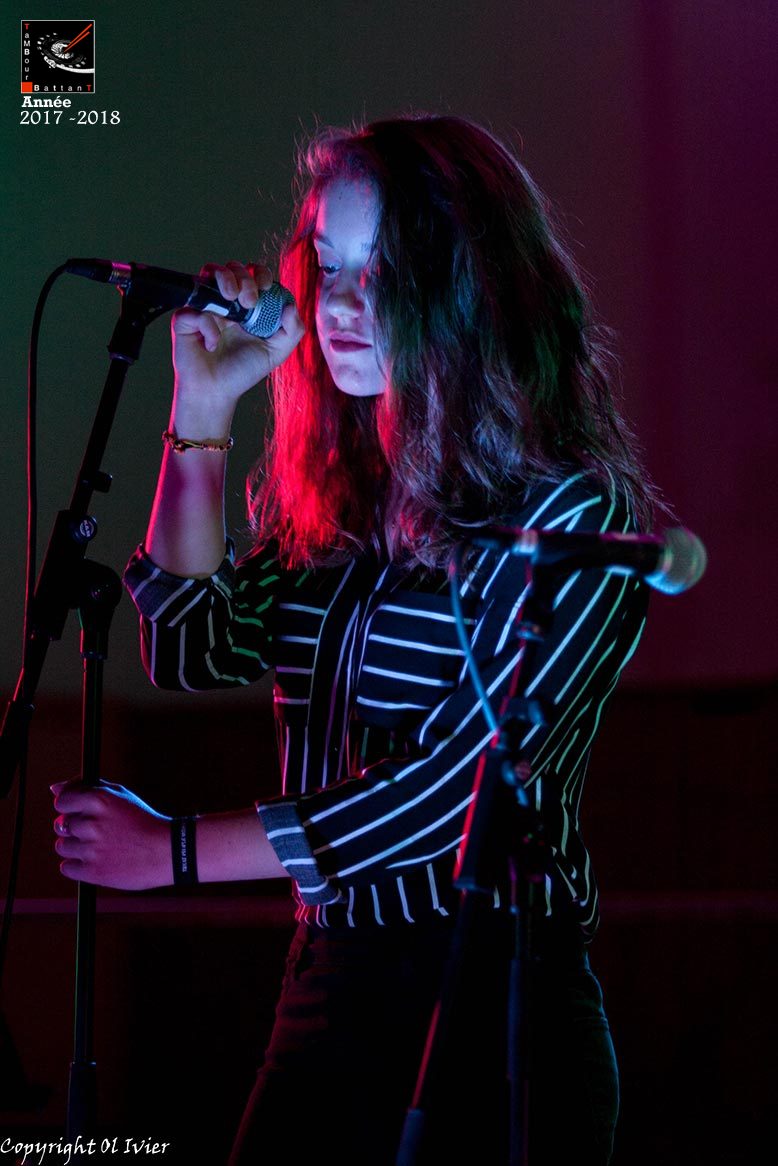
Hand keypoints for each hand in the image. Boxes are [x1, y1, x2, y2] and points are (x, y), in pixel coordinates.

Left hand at [51, 778, 172, 890]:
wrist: (168, 851)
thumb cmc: (142, 821)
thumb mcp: (120, 796)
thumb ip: (86, 788)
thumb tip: (54, 789)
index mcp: (99, 800)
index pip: (62, 802)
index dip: (70, 808)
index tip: (80, 813)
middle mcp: (92, 822)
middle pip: (61, 825)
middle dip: (76, 829)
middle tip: (98, 833)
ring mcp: (91, 848)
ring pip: (62, 846)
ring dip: (76, 848)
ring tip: (100, 848)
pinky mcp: (92, 871)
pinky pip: (67, 867)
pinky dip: (78, 866)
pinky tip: (98, 861)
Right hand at [171, 260, 304, 412]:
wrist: (216, 391)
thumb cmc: (242, 371)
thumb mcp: (276, 352)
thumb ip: (293, 330)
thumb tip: (290, 305)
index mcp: (247, 305)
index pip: (254, 274)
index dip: (261, 273)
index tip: (266, 288)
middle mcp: (225, 301)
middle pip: (233, 267)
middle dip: (245, 278)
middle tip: (249, 302)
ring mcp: (204, 306)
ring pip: (210, 270)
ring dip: (226, 279)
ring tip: (233, 301)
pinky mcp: (185, 318)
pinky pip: (196, 308)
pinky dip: (207, 326)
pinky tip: (212, 345)